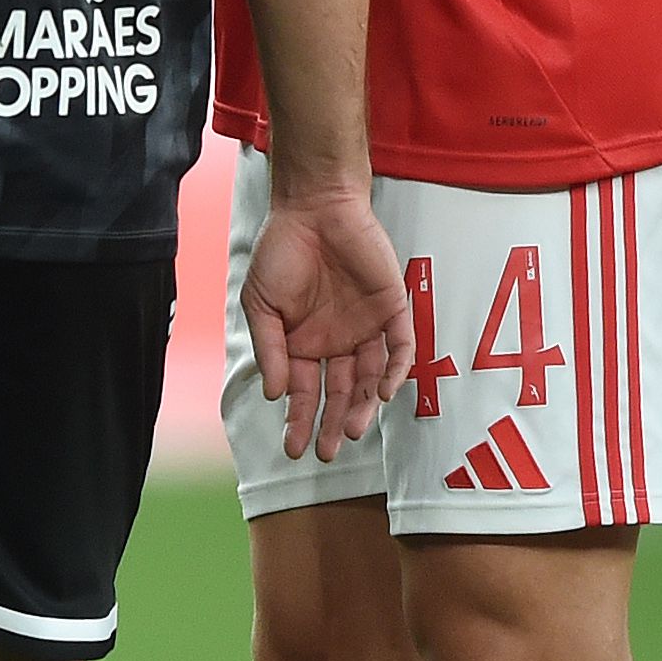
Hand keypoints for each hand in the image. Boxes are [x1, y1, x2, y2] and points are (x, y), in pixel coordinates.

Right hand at [240, 182, 413, 462]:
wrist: (314, 207)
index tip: (294, 448)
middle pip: (340, 392)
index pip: (303, 391)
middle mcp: (337, 341)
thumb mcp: (261, 303)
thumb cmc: (282, 251)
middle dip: (333, 424)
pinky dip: (396, 370)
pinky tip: (384, 391)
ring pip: (371, 377)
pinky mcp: (391, 308)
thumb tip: (272, 394)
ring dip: (364, 406)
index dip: (299, 420)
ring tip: (354, 430)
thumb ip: (269, 348)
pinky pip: (400, 346)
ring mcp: (366, 327)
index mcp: (304, 342)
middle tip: (328, 453)